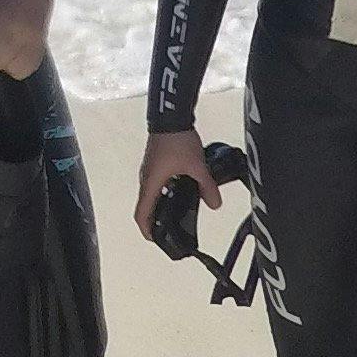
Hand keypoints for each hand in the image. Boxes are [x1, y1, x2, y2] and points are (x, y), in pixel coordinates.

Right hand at [135, 128, 219, 242]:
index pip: (141, 214)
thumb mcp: (196, 166)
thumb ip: (207, 187)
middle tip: (170, 230)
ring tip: (178, 212)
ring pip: (150, 194)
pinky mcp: (154, 162)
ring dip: (160, 205)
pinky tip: (181, 190)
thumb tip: (215, 205)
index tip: (157, 240)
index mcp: (151, 184)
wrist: (170, 116)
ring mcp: (149, 169)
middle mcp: (146, 179)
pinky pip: (155, 183)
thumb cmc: (177, 140)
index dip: (147, 230)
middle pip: (145, 207)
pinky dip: (164, 192)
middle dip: (155, 221)